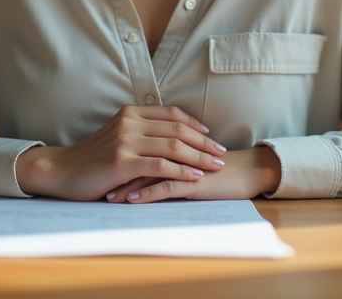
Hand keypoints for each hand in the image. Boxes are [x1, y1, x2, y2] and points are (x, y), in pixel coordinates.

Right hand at [14, 105, 226, 201]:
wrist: (62, 171)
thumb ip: (140, 132)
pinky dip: (181, 171)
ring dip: (199, 158)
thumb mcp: (117, 136)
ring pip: (173, 147)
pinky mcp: (123, 162)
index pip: (172, 114)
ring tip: (215, 166)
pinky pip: (161, 165)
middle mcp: (130, 122)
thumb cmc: (92, 158)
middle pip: (178, 130)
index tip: (211, 136)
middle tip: (221, 154)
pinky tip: (194, 177)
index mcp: (130, 113)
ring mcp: (126, 141)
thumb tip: (169, 137)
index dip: (195, 125)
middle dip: (204, 143)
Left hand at [105, 146, 280, 202]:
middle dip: (116, 171)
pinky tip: (132, 200)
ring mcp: (184, 165)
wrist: (245, 172)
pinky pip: (167, 186)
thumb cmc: (214, 167)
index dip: (117, 156)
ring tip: (109, 197)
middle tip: (96, 184)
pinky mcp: (194, 181)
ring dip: (127, 185)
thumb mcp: (186, 160)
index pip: (139, 144)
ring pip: (149, 171)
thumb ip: (165, 156)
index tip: (97, 170)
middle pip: (139, 156)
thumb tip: (139, 165)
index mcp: (172, 141)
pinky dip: (147, 193)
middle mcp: (176, 149)